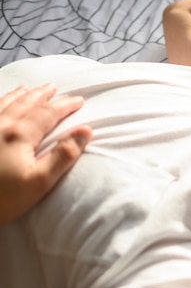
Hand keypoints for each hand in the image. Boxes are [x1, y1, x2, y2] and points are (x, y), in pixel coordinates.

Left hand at [0, 84, 91, 224]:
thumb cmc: (3, 199)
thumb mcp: (39, 182)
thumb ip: (63, 155)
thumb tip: (85, 131)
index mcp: (20, 135)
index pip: (47, 113)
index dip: (65, 105)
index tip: (79, 101)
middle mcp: (0, 124)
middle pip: (25, 103)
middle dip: (42, 95)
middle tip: (54, 88)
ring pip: (4, 103)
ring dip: (20, 95)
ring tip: (29, 89)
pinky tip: (0, 104)